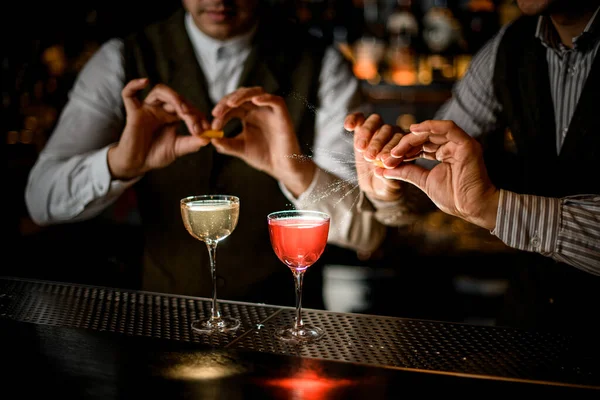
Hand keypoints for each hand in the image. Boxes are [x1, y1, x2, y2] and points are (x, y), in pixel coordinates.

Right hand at [108, 79, 210, 179]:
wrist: (138, 164)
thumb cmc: (156, 155)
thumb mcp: (178, 149)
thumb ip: (192, 143)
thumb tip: (208, 138)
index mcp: (172, 116)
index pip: (188, 108)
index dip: (199, 116)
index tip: (207, 130)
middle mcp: (160, 109)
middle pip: (177, 99)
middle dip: (190, 111)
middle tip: (197, 127)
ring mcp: (147, 109)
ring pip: (160, 91)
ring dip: (174, 97)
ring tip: (183, 110)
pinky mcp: (133, 113)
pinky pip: (129, 94)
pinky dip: (134, 84)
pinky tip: (145, 81)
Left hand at [210, 86, 314, 196]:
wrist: (281, 167)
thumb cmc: (263, 157)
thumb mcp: (240, 149)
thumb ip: (226, 144)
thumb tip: (210, 139)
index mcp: (248, 115)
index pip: (231, 106)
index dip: (221, 112)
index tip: (213, 125)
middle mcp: (258, 109)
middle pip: (241, 95)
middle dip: (227, 102)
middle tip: (216, 113)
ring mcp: (270, 110)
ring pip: (256, 92)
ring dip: (242, 95)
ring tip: (230, 104)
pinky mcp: (282, 113)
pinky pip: (275, 100)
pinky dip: (265, 98)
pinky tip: (255, 101)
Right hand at [344, 112, 403, 201]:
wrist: (377, 186)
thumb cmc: (388, 185)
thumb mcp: (391, 185)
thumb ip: (391, 177)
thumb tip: (386, 169)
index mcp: (406, 145)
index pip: (401, 139)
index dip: (391, 148)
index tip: (382, 160)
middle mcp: (394, 134)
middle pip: (388, 129)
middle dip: (378, 143)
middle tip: (370, 157)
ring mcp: (378, 130)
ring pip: (375, 121)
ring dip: (366, 133)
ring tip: (360, 149)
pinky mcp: (362, 129)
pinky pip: (359, 119)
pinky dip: (353, 120)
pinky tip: (348, 126)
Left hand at [382, 120, 499, 229]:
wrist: (471, 207)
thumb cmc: (453, 197)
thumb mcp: (423, 181)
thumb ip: (405, 172)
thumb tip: (381, 170)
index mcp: (443, 154)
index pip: (419, 147)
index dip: (402, 151)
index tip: (386, 160)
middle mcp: (452, 146)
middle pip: (423, 138)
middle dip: (403, 146)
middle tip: (387, 156)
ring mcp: (460, 143)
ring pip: (432, 132)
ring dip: (411, 139)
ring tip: (396, 149)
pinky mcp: (466, 143)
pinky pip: (448, 128)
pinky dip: (431, 126)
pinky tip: (414, 131)